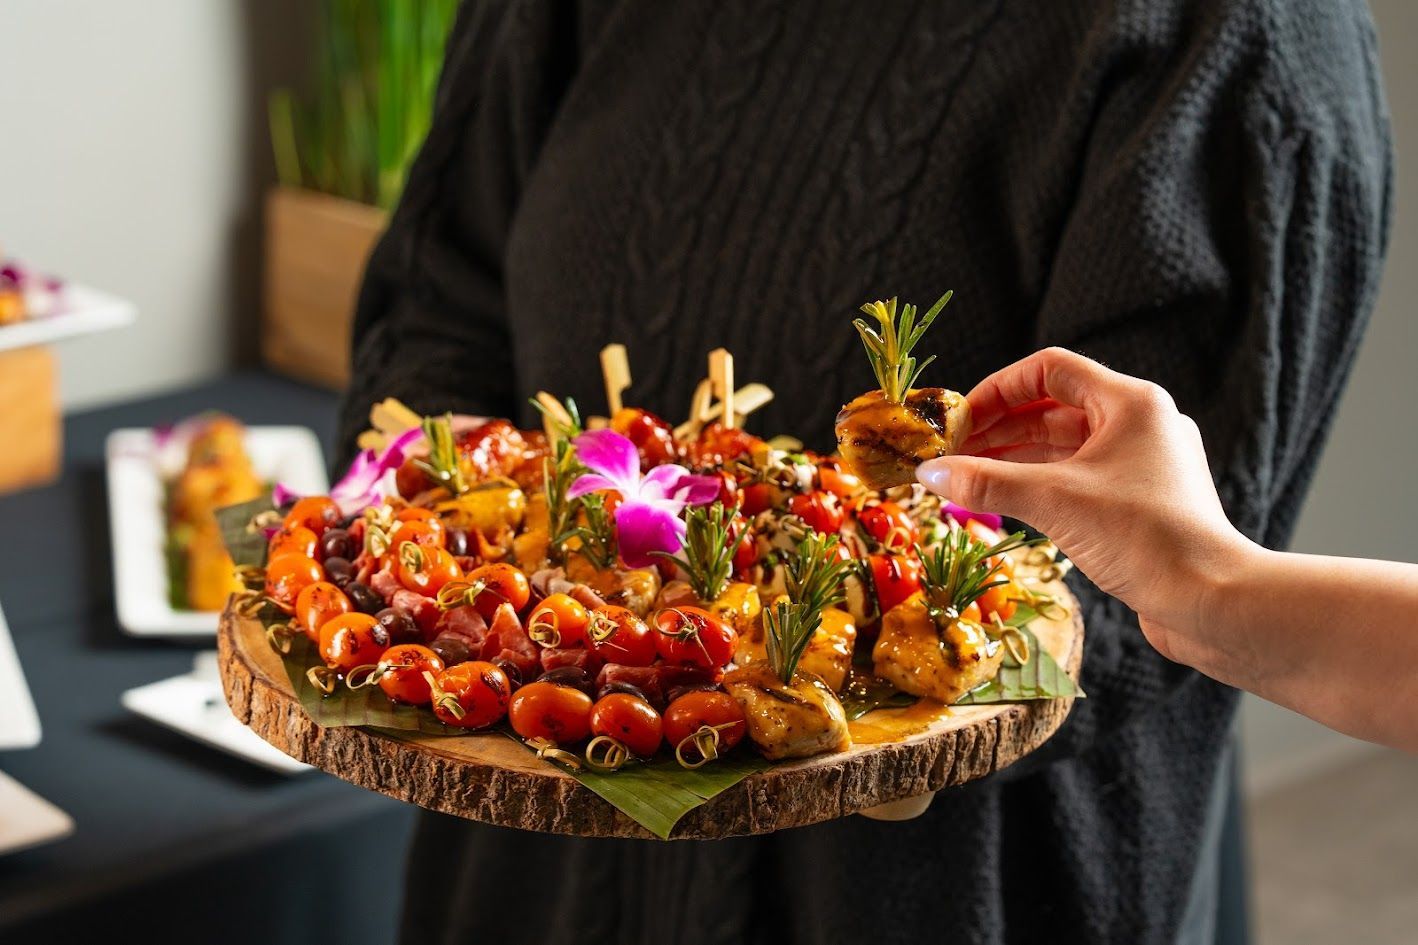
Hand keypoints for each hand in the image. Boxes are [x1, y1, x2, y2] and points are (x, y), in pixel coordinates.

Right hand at [916, 348, 1255, 665]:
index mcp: (1130, 403)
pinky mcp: (1141, 503)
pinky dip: (1039, 486)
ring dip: (1014, 460)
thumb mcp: (1054, 501)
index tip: (959, 419)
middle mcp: (1141, 424)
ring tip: (967, 479)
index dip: (997, 389)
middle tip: (952, 453)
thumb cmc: (1145, 537)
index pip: (1050, 370)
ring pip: (1064, 448)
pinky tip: (1005, 504)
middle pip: (1053, 409)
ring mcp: (1143, 465)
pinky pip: (1078, 480)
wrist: (1214, 601)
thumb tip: (929, 474)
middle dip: (998, 430)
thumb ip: (986, 483)